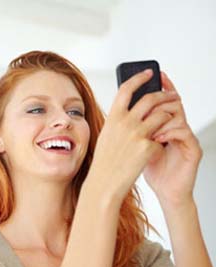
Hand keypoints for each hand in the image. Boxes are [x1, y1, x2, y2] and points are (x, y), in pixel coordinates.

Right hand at [87, 69, 176, 203]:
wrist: (105, 182)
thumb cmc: (104, 162)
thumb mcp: (107, 136)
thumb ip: (119, 121)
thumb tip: (132, 110)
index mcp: (113, 118)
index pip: (127, 89)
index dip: (139, 78)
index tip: (148, 73)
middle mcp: (125, 123)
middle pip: (150, 98)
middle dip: (164, 94)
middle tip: (171, 95)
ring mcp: (137, 134)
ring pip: (162, 115)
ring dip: (169, 114)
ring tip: (171, 117)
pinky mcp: (148, 146)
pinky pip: (161, 137)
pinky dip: (162, 139)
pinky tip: (158, 145)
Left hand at [142, 71, 202, 205]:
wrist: (165, 191)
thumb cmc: (150, 169)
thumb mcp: (137, 145)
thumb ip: (134, 128)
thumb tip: (119, 111)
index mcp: (164, 125)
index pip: (164, 101)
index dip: (160, 86)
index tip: (150, 73)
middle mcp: (178, 129)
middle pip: (173, 103)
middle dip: (161, 97)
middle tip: (150, 95)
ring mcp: (187, 138)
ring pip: (179, 116)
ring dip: (161, 118)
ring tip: (147, 127)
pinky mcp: (194, 150)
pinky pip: (184, 133)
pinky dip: (168, 133)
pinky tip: (156, 137)